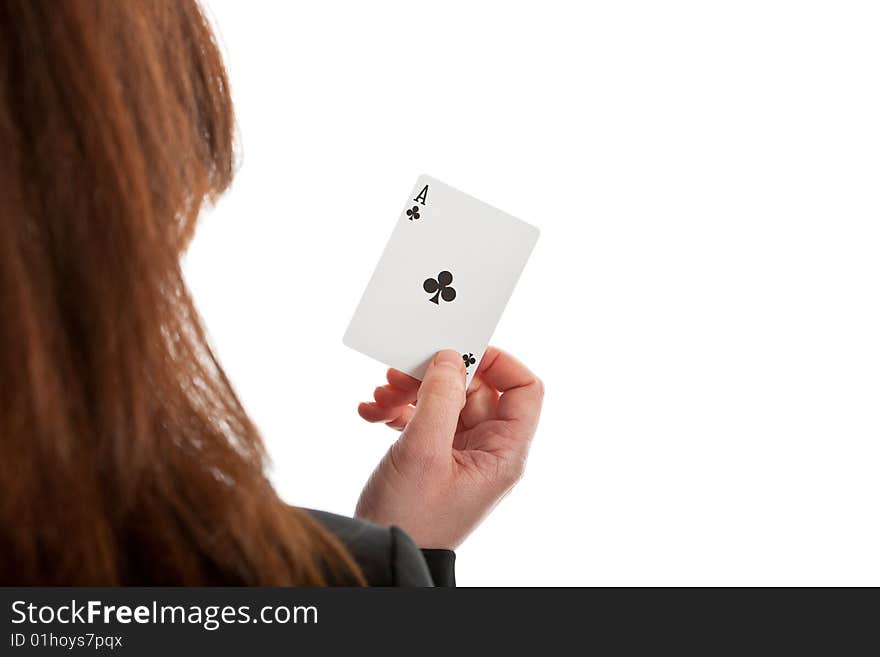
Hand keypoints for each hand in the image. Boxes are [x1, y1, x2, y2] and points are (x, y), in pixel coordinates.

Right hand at [355, 347, 542, 548]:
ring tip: (379, 398)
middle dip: (435, 376)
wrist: (381, 555)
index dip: (498, 362)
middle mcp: (486, 450)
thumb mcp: (424, 452)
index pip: (523, 389)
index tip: (459, 350)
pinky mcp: (433, 456)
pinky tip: (371, 413)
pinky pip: (423, 418)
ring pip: (444, 400)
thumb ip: (441, 398)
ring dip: (409, 392)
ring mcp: (459, 453)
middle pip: (474, 389)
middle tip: (398, 375)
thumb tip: (451, 358)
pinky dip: (399, 410)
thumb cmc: (411, 517)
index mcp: (502, 452)